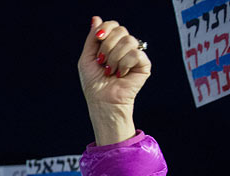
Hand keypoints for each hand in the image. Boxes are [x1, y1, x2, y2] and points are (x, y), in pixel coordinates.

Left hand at [78, 16, 150, 144]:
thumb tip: (96, 18)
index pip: (113, 25)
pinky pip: (135, 53)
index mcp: (112, 44)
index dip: (106, 29)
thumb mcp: (87, 58)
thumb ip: (92, 38)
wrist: (102, 101)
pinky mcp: (144, 65)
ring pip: (128, 41)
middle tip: (102, 62)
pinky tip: (120, 74)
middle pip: (121, 30)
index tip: (98, 39)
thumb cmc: (93, 83)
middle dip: (107, 46)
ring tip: (110, 71)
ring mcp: (135, 55)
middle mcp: (125, 47)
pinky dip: (124, 64)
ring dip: (114, 58)